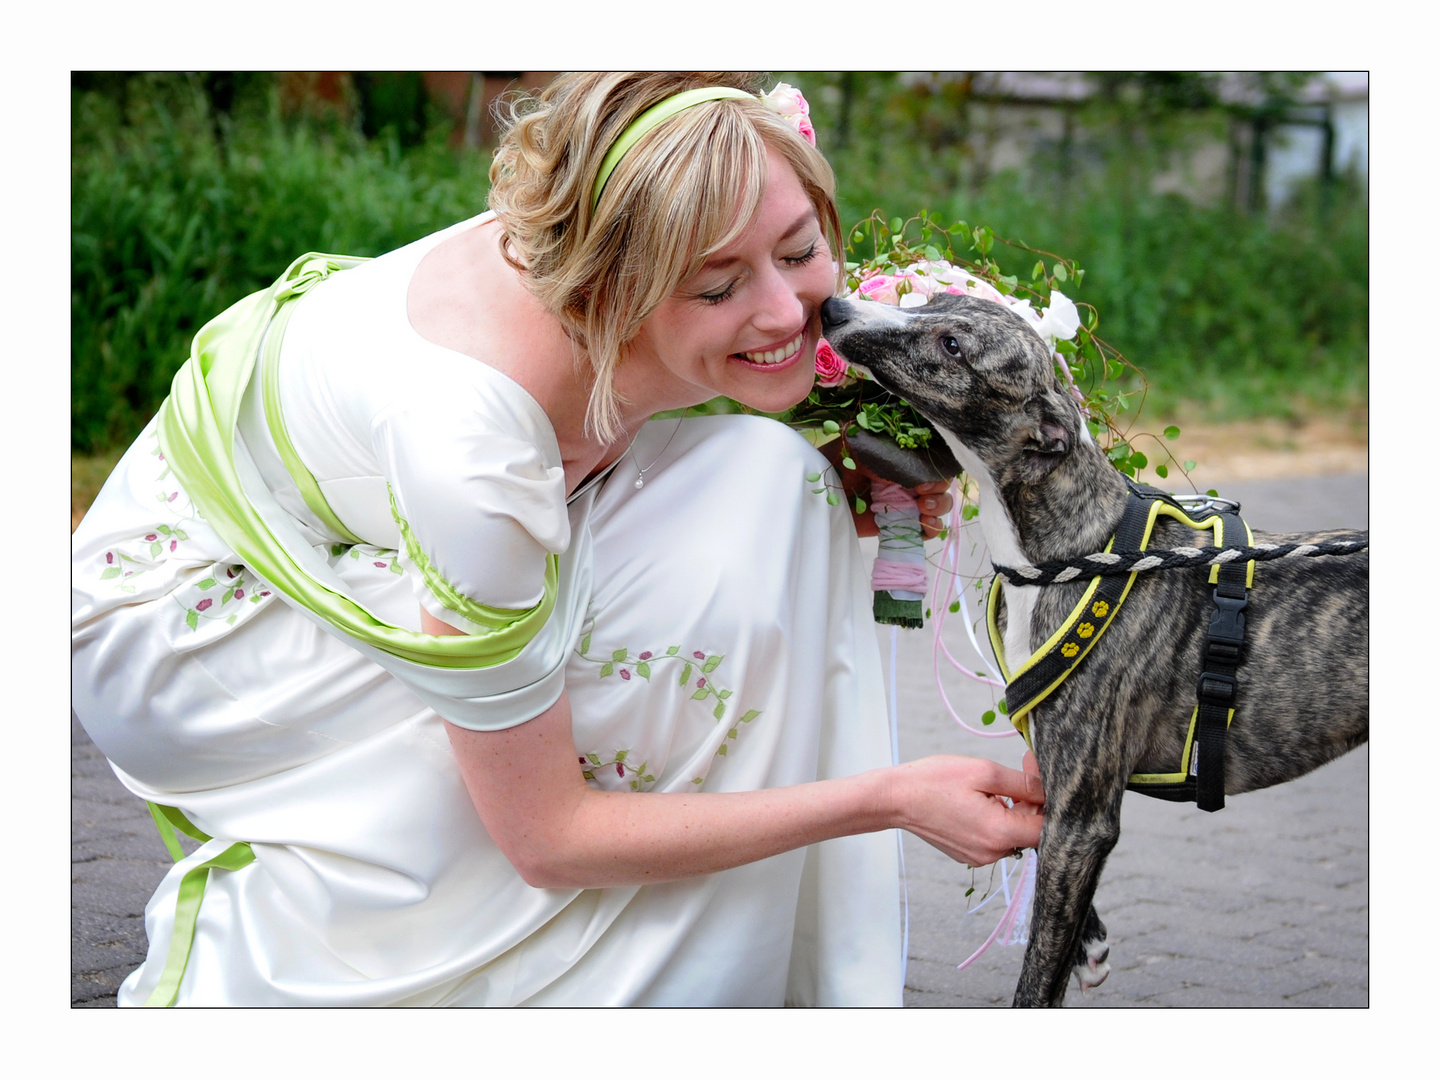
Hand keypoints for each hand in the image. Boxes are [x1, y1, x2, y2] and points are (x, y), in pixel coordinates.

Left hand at [819, 441, 954, 539]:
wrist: (818, 496)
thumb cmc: (837, 465)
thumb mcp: (861, 445)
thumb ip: (886, 445)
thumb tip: (912, 451)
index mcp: (902, 459)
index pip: (933, 462)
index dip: (936, 470)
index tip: (924, 478)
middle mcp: (906, 480)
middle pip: (940, 484)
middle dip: (939, 489)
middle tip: (922, 494)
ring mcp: (904, 504)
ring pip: (938, 506)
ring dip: (939, 506)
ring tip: (923, 509)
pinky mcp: (898, 526)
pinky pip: (925, 529)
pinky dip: (932, 528)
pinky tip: (924, 524)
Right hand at [887, 754, 1044, 866]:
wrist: (896, 798)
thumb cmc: (934, 781)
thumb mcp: (984, 772)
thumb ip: (1023, 783)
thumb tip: (1048, 790)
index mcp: (1000, 833)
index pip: (1047, 827)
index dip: (1050, 801)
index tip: (1040, 774)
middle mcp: (993, 852)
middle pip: (1031, 830)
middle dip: (1032, 799)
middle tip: (1023, 765)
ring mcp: (980, 856)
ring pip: (1014, 833)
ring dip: (1014, 808)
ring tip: (994, 784)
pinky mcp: (969, 853)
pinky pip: (995, 837)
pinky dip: (997, 818)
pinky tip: (982, 798)